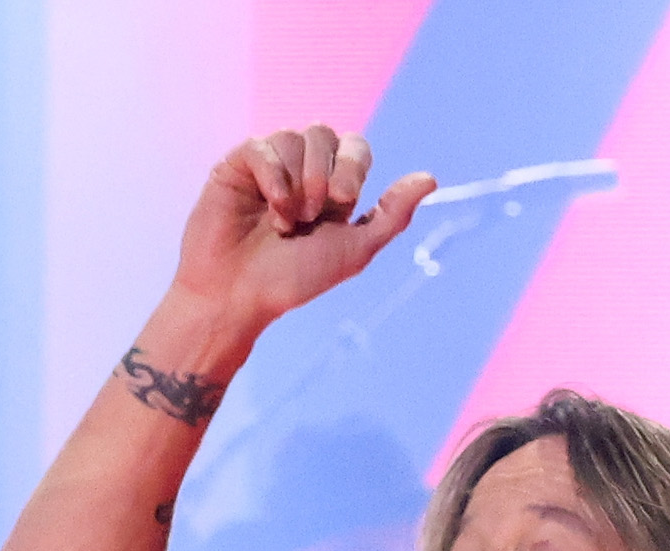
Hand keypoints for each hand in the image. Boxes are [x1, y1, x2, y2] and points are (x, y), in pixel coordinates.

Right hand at [171, 126, 434, 333]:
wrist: (239, 296)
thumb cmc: (294, 279)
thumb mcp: (354, 250)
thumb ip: (392, 215)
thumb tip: (431, 178)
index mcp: (332, 186)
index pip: (355, 146)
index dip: (353, 165)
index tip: (342, 201)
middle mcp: (301, 169)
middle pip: (324, 133)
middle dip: (323, 174)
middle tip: (311, 216)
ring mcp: (269, 164)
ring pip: (294, 137)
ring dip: (296, 182)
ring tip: (284, 223)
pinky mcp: (238, 165)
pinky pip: (262, 145)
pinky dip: (272, 176)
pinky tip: (270, 208)